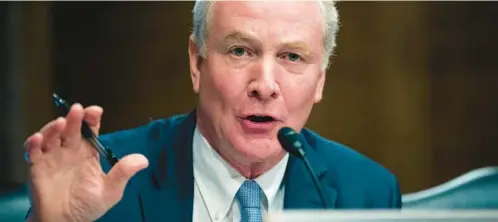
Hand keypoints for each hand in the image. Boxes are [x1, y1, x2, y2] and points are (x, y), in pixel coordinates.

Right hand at [24, 104, 148, 221]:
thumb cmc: (87, 205)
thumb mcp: (111, 190)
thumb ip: (124, 173)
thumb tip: (143, 160)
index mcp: (87, 153)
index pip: (89, 131)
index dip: (91, 119)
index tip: (96, 111)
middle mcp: (69, 151)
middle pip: (71, 129)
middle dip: (74, 118)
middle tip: (77, 110)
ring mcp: (52, 158)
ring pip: (51, 136)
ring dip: (54, 128)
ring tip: (61, 124)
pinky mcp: (37, 168)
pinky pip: (32, 152)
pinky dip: (33, 144)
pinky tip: (37, 139)